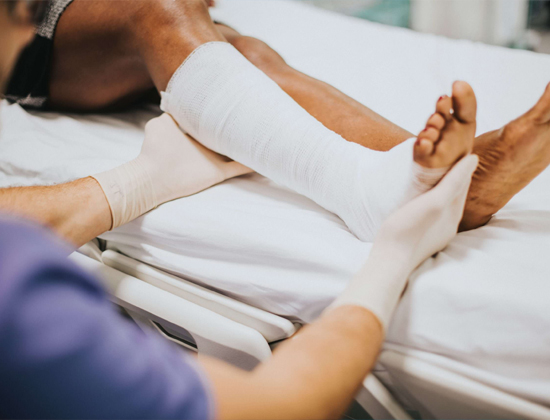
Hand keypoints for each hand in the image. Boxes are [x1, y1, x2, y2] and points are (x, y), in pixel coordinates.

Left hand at [139, 113, 252, 202]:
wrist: (152, 176)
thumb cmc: (154, 149)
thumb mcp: (160, 124)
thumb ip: (171, 113)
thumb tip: (176, 102)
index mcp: (194, 137)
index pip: (212, 126)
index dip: (222, 118)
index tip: (234, 106)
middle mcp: (206, 149)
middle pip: (226, 140)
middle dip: (239, 132)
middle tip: (256, 119)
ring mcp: (212, 161)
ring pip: (236, 153)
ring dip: (248, 148)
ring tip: (265, 137)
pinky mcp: (216, 173)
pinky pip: (237, 169)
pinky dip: (250, 165)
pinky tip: (263, 158)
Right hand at [371, 154, 478, 271]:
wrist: (389, 261)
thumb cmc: (408, 230)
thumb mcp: (434, 202)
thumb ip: (454, 182)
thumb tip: (473, 159)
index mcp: (453, 214)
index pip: (462, 182)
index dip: (460, 164)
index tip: (455, 146)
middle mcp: (448, 224)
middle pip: (453, 193)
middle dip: (451, 175)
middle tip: (443, 153)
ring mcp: (434, 232)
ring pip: (441, 204)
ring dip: (440, 187)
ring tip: (431, 172)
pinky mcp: (419, 237)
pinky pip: (429, 213)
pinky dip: (429, 200)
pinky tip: (419, 198)